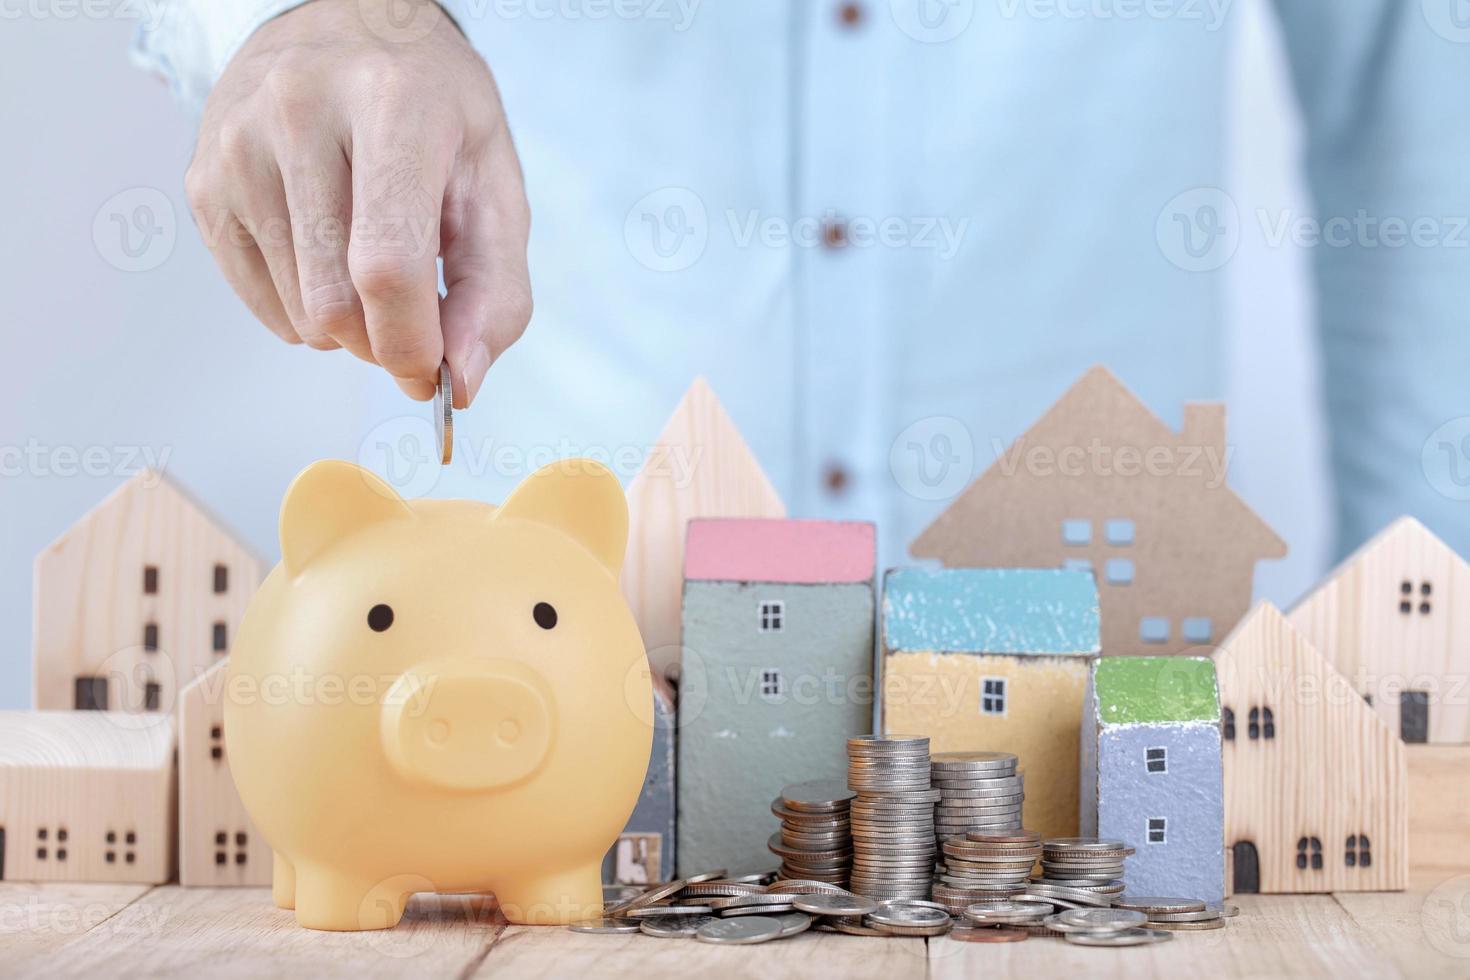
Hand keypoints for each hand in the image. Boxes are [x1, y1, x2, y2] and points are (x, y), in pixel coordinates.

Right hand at [185, 0, 530, 405]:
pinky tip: (331, 256)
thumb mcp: (493, 183)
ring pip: (299, 314)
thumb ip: (495, 290)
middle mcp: (298, 113)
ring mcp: (237, 145)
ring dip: (350, 328)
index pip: (386, 265)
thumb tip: (459, 381)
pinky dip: (307, 312)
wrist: (347, 28)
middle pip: (336, 301)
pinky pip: (262, 303)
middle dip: (385, 342)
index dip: (412, 343)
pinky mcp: (203, 181)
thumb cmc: (434, 111)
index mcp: (391, 102)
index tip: (434, 372)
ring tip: (374, 263)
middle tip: (415, 319)